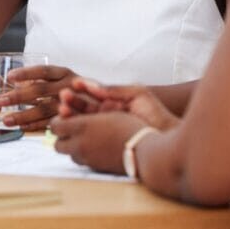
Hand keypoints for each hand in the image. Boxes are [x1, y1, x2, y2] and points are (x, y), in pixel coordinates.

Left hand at [0, 64, 78, 130]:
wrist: (109, 107)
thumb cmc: (81, 93)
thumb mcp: (67, 80)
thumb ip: (48, 81)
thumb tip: (17, 84)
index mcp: (66, 74)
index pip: (43, 71)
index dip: (26, 73)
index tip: (9, 76)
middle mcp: (69, 86)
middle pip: (40, 89)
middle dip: (19, 96)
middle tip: (2, 101)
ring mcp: (72, 103)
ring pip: (43, 109)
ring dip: (23, 115)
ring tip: (6, 120)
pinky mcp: (72, 120)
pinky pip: (51, 123)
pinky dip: (35, 126)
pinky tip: (22, 128)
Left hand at [49, 111, 144, 174]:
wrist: (145, 152)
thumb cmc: (130, 127)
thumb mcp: (109, 113)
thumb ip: (89, 114)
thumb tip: (73, 114)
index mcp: (82, 127)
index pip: (55, 126)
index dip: (58, 121)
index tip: (64, 117)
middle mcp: (80, 145)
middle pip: (57, 145)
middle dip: (62, 138)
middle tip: (71, 131)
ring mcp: (87, 159)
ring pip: (69, 155)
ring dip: (73, 147)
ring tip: (85, 139)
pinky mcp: (96, 169)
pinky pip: (82, 162)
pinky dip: (84, 155)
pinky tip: (96, 148)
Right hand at [58, 81, 177, 130]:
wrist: (167, 135)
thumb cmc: (156, 114)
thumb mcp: (138, 94)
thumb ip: (115, 89)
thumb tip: (92, 85)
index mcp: (113, 103)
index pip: (91, 96)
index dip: (81, 90)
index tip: (72, 85)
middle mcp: (106, 117)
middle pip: (83, 109)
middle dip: (71, 102)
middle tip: (63, 97)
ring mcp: (104, 130)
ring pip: (82, 123)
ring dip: (70, 116)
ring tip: (62, 109)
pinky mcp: (104, 143)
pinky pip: (87, 137)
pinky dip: (77, 131)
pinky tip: (71, 126)